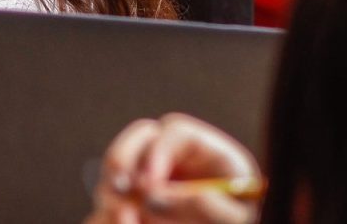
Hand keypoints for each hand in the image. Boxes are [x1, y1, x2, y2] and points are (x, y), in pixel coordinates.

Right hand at [88, 114, 260, 223]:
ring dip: (111, 194)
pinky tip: (122, 223)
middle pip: (138, 138)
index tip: (149, 183)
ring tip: (126, 222)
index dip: (157, 151)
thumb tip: (155, 196)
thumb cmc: (242, 220)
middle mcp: (172, 158)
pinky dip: (105, 215)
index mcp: (204, 150)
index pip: (175, 131)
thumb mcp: (238, 216)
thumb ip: (207, 205)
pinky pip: (106, 205)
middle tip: (120, 191)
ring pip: (116, 171)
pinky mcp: (133, 207)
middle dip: (121, 160)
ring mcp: (149, 181)